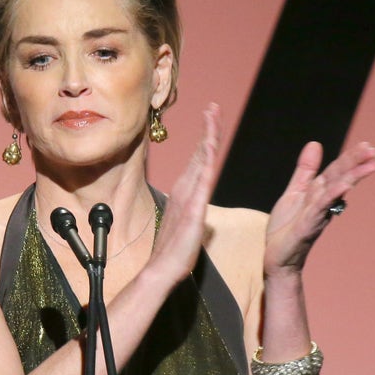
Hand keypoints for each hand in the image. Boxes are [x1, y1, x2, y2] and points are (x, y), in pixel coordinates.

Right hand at [148, 102, 220, 282]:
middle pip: (200, 153)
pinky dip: (206, 161)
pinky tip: (210, 146)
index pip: (198, 159)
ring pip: (201, 160)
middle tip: (213, 106)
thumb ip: (192, 209)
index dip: (205, 137)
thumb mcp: (187, 224)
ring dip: (207, 136)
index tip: (210, 117)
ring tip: (212, 115)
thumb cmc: (174, 252)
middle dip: (207, 128)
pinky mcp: (193, 209)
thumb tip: (196, 203)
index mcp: (186, 192)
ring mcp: (189, 197)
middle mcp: (186, 189)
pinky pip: (202, 181)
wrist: (162, 269)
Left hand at [264, 141, 374, 275]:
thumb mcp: (294, 192)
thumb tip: (316, 143)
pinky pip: (321, 207)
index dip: (350, 158)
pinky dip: (332, 195)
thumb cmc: (286, 228)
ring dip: (352, 178)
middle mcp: (322, 203)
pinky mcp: (307, 226)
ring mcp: (317, 214)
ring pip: (336, 192)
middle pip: (340, 178)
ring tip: (370, 165)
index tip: (368, 146)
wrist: (276, 258)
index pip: (337, 171)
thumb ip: (306, 170)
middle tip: (374, 151)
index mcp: (319, 193)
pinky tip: (344, 185)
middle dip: (356, 164)